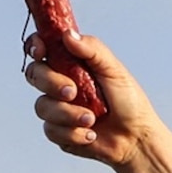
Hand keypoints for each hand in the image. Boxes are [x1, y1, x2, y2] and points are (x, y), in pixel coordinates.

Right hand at [25, 33, 156, 170]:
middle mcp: (59, 84)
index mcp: (70, 64)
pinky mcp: (59, 132)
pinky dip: (73, 133)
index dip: (35, 46)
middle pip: (35, 75)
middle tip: (72, 92)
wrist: (136, 137)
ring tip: (92, 119)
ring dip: (67, 114)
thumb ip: (92, 50)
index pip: (42, 49)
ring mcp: (57, 108)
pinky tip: (91, 134)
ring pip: (42, 106)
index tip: (41, 51)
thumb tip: (68, 35)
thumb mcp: (114, 69)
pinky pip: (51, 130)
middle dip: (51, 82)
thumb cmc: (129, 101)